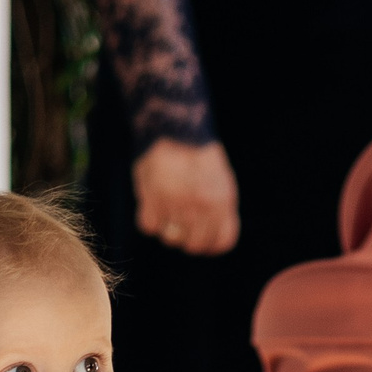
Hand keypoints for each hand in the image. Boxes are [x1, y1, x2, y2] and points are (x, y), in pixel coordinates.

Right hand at [133, 138, 240, 255]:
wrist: (174, 126)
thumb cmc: (198, 152)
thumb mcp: (221, 179)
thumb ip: (220, 210)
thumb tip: (214, 237)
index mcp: (223, 201)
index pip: (222, 242)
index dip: (212, 245)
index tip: (203, 240)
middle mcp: (201, 206)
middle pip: (194, 245)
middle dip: (188, 239)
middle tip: (181, 225)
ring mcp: (176, 204)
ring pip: (170, 238)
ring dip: (168, 228)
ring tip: (167, 209)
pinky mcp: (152, 198)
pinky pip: (149, 226)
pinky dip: (149, 218)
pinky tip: (152, 203)